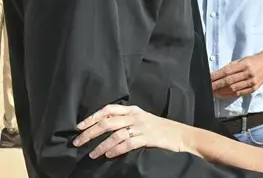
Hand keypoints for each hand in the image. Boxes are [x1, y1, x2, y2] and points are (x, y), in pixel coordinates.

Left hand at [74, 104, 196, 157]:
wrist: (183, 135)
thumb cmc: (162, 129)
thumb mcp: (144, 119)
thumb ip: (127, 120)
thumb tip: (103, 127)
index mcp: (134, 110)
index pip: (109, 109)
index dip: (92, 117)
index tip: (79, 126)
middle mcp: (136, 117)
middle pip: (108, 122)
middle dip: (90, 132)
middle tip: (77, 142)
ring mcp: (142, 127)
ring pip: (115, 134)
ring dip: (100, 145)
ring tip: (92, 154)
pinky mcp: (148, 138)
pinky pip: (128, 144)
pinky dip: (116, 150)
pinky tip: (109, 155)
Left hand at [211, 55, 262, 97]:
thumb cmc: (252, 61)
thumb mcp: (242, 60)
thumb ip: (230, 67)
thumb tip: (217, 74)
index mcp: (245, 64)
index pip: (228, 71)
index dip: (217, 76)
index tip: (209, 78)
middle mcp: (249, 73)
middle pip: (229, 81)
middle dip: (217, 85)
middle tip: (208, 87)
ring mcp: (252, 82)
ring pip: (233, 89)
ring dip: (221, 91)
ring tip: (214, 92)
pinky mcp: (254, 88)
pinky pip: (239, 93)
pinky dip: (229, 95)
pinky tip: (223, 94)